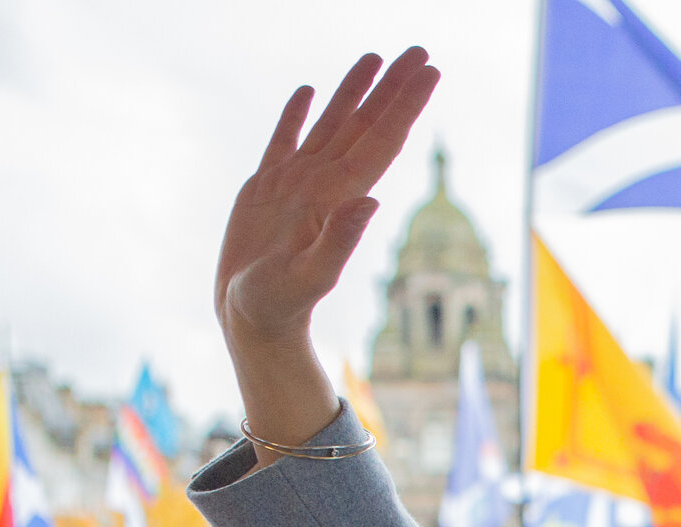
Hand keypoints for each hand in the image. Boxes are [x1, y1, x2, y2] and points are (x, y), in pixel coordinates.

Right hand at [215, 50, 439, 452]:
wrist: (249, 321)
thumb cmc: (279, 307)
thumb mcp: (310, 277)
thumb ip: (340, 242)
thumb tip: (370, 201)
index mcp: (340, 197)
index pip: (382, 140)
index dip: (407, 105)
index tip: (431, 71)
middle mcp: (325, 184)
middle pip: (366, 124)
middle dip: (393, 88)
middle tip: (420, 51)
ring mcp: (296, 184)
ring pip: (331, 125)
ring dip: (354, 92)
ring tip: (375, 57)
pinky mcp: (265, 190)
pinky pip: (284, 141)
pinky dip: (295, 115)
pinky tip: (308, 91)